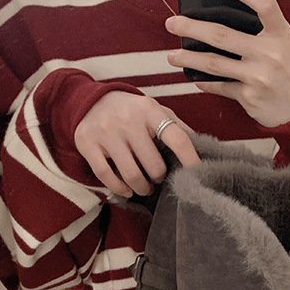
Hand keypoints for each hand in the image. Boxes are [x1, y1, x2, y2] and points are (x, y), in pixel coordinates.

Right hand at [74, 91, 199, 197]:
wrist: (89, 100)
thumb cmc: (130, 111)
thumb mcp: (154, 110)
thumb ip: (176, 126)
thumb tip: (202, 147)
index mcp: (149, 110)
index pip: (176, 138)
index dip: (190, 159)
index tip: (198, 174)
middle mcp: (128, 119)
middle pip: (153, 165)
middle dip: (158, 178)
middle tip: (156, 178)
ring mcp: (106, 132)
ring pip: (132, 175)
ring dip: (142, 188)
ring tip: (144, 187)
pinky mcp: (88, 143)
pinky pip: (107, 177)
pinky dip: (120, 189)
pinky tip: (127, 189)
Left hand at [165, 0, 289, 127]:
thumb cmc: (289, 69)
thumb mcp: (284, 42)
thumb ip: (263, 28)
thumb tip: (226, 15)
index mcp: (280, 34)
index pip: (263, 4)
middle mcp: (269, 53)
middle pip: (222, 35)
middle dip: (192, 28)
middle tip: (172, 23)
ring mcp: (257, 76)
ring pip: (213, 63)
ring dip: (188, 58)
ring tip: (172, 55)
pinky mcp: (248, 96)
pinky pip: (220, 86)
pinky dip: (205, 83)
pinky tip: (195, 79)